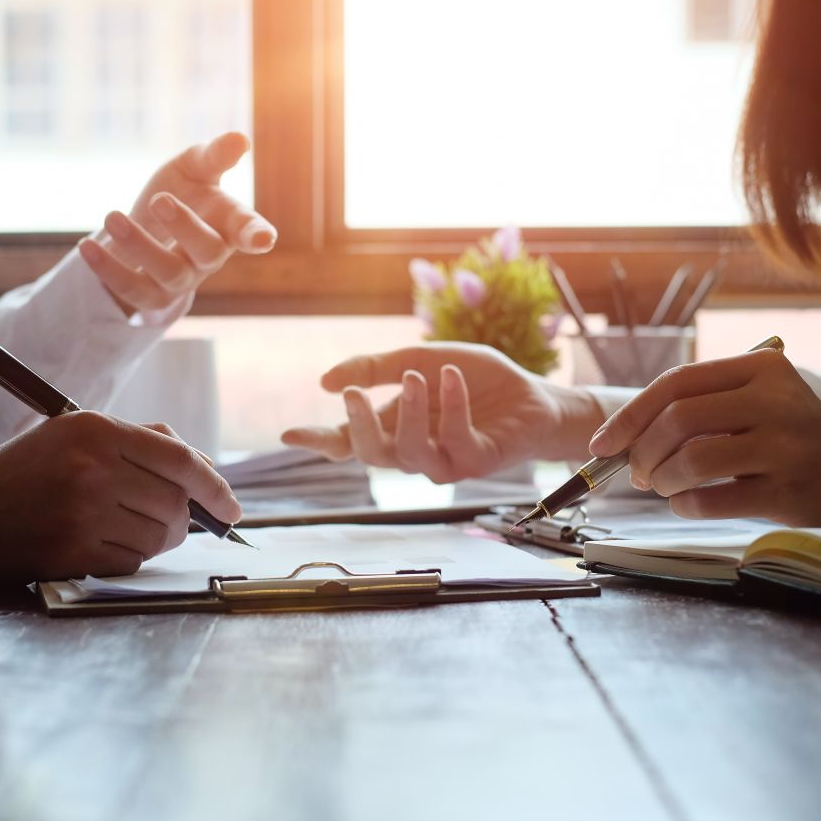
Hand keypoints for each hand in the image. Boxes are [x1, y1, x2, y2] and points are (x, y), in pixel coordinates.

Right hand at [0, 411, 241, 583]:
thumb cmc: (28, 471)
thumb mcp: (75, 434)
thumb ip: (140, 441)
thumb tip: (204, 467)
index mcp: (95, 429)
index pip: (179, 459)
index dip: (216, 486)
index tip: (232, 507)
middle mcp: (91, 467)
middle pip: (176, 503)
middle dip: (185, 518)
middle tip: (171, 521)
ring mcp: (81, 512)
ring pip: (159, 536)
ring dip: (158, 539)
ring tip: (128, 528)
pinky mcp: (70, 551)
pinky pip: (132, 561)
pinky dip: (130, 557)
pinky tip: (102, 543)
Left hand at [77, 132, 276, 316]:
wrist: (144, 225)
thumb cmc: (180, 191)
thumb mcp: (193, 167)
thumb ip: (214, 156)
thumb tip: (239, 139)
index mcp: (227, 224)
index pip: (248, 230)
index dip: (256, 235)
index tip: (263, 240)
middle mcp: (209, 256)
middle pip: (208, 251)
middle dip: (185, 227)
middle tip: (159, 199)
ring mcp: (182, 279)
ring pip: (168, 272)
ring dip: (140, 246)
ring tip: (111, 216)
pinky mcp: (150, 296)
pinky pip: (132, 290)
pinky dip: (108, 270)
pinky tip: (86, 246)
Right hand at [281, 342, 604, 482]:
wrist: (531, 394)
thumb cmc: (474, 379)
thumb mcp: (419, 359)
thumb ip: (375, 367)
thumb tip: (325, 381)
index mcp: (392, 427)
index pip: (347, 442)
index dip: (318, 441)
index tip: (289, 435)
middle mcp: (412, 450)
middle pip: (370, 454)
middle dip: (357, 426)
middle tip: (351, 392)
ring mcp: (443, 461)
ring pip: (409, 452)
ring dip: (409, 413)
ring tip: (416, 376)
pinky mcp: (476, 462)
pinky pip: (456, 440)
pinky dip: (452, 405)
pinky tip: (450, 377)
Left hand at [588, 348, 820, 526]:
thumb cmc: (791, 438)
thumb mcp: (759, 400)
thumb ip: (700, 406)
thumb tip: (620, 436)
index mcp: (762, 368)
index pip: (677, 382)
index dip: (630, 415)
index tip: (602, 444)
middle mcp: (776, 400)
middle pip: (678, 420)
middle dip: (642, 452)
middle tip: (636, 473)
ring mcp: (785, 446)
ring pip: (692, 460)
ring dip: (662, 480)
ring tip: (663, 488)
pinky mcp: (789, 492)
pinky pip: (712, 500)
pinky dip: (685, 505)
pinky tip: (687, 504)